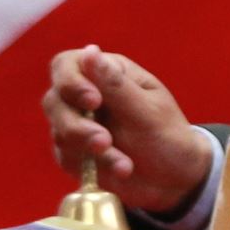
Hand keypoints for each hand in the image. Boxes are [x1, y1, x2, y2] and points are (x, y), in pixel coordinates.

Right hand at [43, 45, 213, 213]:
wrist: (175, 178)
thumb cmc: (167, 134)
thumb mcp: (147, 109)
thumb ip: (115, 85)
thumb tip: (89, 50)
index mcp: (106, 73)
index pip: (67, 65)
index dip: (71, 81)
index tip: (93, 101)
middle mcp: (85, 96)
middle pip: (54, 101)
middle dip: (77, 125)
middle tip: (105, 141)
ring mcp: (77, 125)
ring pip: (59, 132)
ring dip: (89, 149)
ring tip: (125, 164)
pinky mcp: (74, 153)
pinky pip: (68, 158)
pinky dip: (94, 166)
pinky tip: (122, 170)